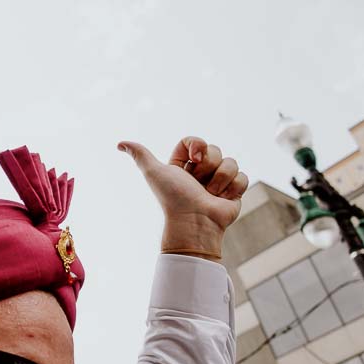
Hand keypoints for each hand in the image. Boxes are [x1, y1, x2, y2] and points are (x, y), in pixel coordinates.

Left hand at [118, 137, 248, 259]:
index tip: (193, 158)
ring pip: (231, 162)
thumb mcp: (154, 172)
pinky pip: (242, 177)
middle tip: (198, 182)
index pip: (195, 141)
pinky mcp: (234, 191)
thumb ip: (140, 155)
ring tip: (210, 194)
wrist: (196, 222)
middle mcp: (200, 172)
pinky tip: (222, 198)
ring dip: (220, 179)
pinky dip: (233, 188)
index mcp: (182, 165)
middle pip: (215, 150)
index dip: (197, 146)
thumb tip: (120, 144)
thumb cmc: (173, 198)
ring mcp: (218, 181)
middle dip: (208, 166)